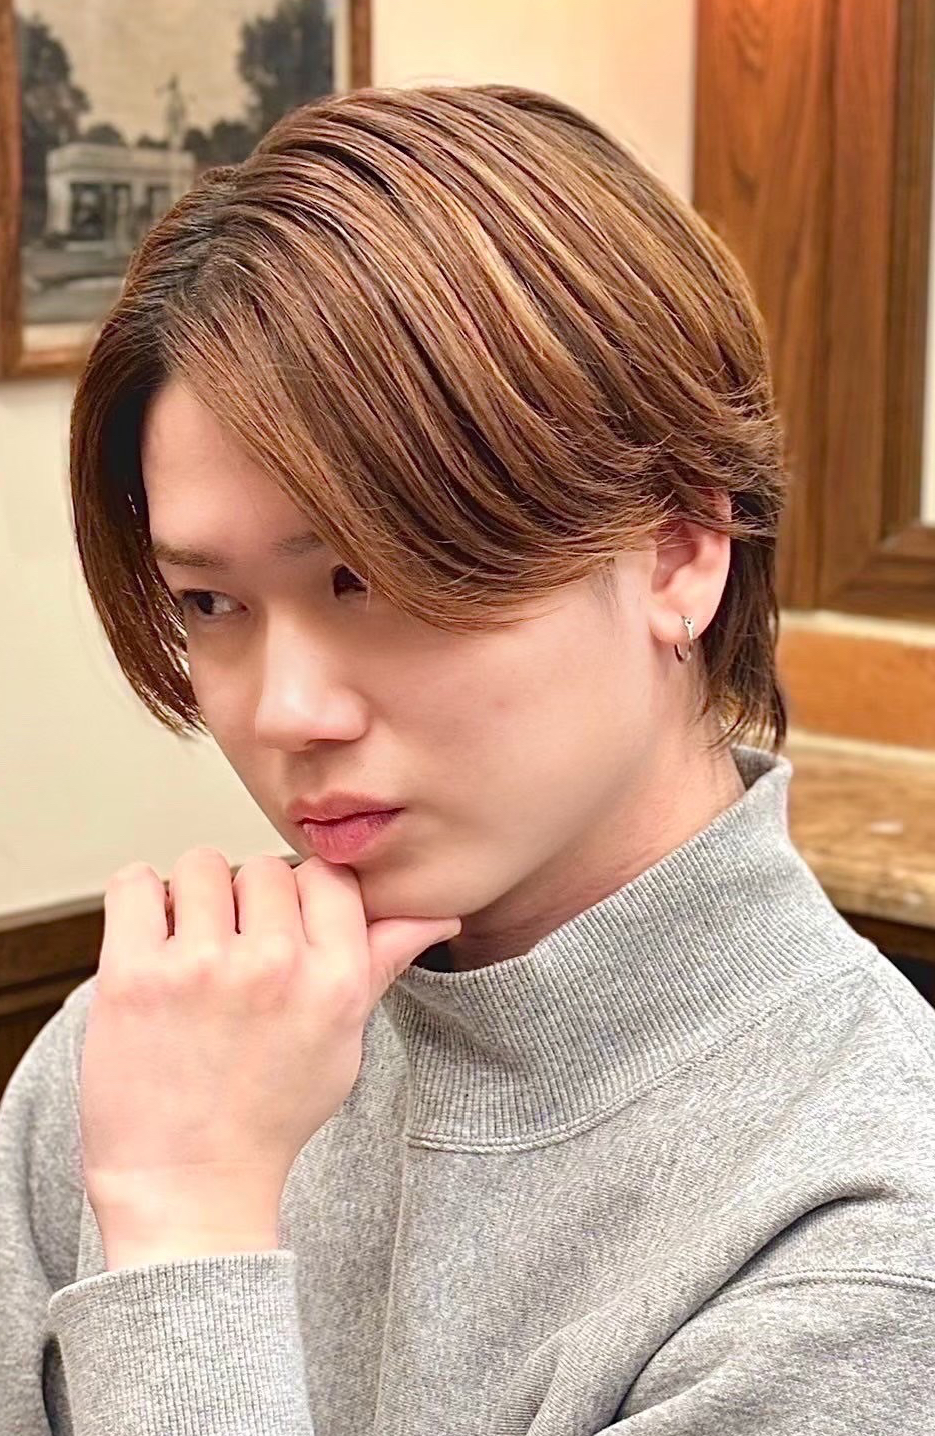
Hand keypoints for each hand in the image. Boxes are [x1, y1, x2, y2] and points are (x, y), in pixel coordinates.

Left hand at [79, 847, 460, 1265]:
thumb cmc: (267, 1119)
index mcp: (335, 980)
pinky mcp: (133, 976)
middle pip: (264, 869)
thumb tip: (435, 916)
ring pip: (202, 866)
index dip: (301, 899)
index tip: (282, 934)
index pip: (328, 876)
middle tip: (232, 958)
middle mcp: (275, 967)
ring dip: (193, 900)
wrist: (188, 1187)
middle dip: (247, 904)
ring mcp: (201, 968)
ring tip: (188, 951)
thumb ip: (380, 966)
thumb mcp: (342, 1043)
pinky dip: (137, 902)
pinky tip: (148, 941)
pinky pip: (134, 884)